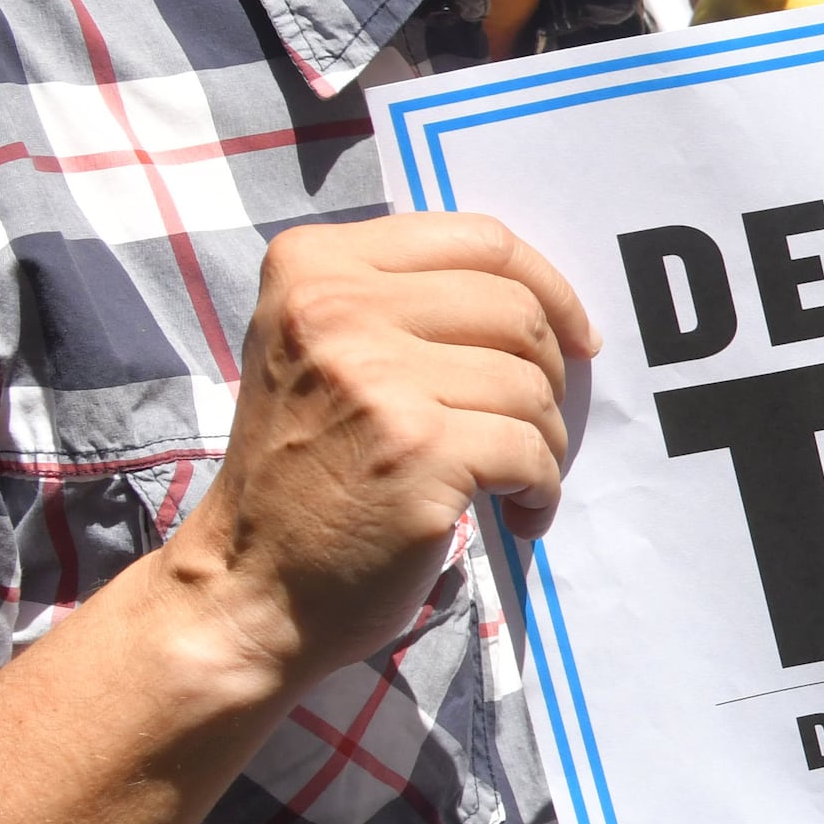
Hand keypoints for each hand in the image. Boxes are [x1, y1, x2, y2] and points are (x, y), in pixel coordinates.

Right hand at [161, 217, 597, 699]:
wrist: (249, 584)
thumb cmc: (302, 471)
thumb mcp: (320, 350)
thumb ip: (400, 301)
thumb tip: (535, 295)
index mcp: (314, 266)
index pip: (478, 239)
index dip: (548, 286)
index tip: (574, 335)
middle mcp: (336, 309)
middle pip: (516, 311)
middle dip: (549, 375)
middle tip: (529, 427)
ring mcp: (376, 379)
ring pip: (531, 386)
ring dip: (546, 442)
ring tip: (511, 478)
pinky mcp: (417, 450)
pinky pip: (533, 452)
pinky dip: (541, 491)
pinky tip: (516, 513)